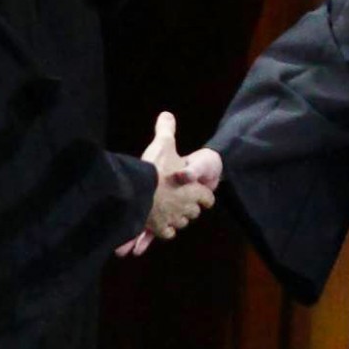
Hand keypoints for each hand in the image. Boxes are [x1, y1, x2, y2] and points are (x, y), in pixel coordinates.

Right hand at [115, 112, 215, 257]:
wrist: (141, 191)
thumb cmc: (157, 168)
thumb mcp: (165, 144)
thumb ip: (167, 130)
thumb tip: (167, 114)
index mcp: (195, 190)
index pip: (208, 198)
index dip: (205, 196)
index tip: (202, 195)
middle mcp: (188, 207)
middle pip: (194, 212)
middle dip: (189, 209)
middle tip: (182, 202)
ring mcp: (174, 219)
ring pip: (181, 223)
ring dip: (177, 219)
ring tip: (170, 214)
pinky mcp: (159, 228)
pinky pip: (166, 233)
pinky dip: (164, 231)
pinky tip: (159, 227)